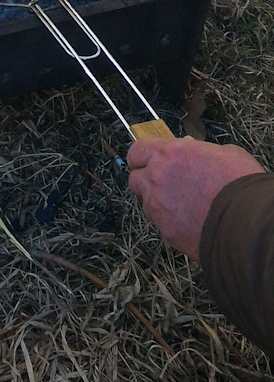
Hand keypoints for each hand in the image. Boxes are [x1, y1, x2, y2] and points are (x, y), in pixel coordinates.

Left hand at [127, 135, 263, 259]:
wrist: (247, 221)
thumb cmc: (240, 183)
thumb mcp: (225, 153)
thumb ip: (199, 150)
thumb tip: (191, 149)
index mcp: (168, 154)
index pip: (136, 151)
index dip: (141, 157)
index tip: (149, 161)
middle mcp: (156, 178)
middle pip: (134, 179)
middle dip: (147, 181)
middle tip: (166, 184)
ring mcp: (158, 207)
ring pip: (147, 205)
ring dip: (159, 204)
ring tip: (185, 207)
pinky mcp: (166, 232)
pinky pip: (162, 226)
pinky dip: (172, 224)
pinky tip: (192, 224)